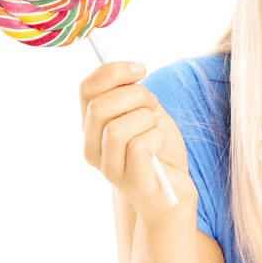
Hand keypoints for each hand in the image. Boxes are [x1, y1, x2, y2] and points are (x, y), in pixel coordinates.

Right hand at [79, 61, 196, 229]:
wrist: (175, 193)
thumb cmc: (160, 151)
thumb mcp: (146, 113)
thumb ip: (132, 94)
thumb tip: (130, 71)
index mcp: (92, 128)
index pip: (86, 89)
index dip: (113, 71)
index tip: (140, 69)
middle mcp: (92, 149)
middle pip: (99, 107)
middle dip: (134, 96)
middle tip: (151, 106)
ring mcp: (109, 168)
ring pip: (116, 128)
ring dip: (146, 119)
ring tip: (155, 130)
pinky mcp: (131, 182)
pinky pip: (139, 146)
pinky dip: (156, 138)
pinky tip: (160, 146)